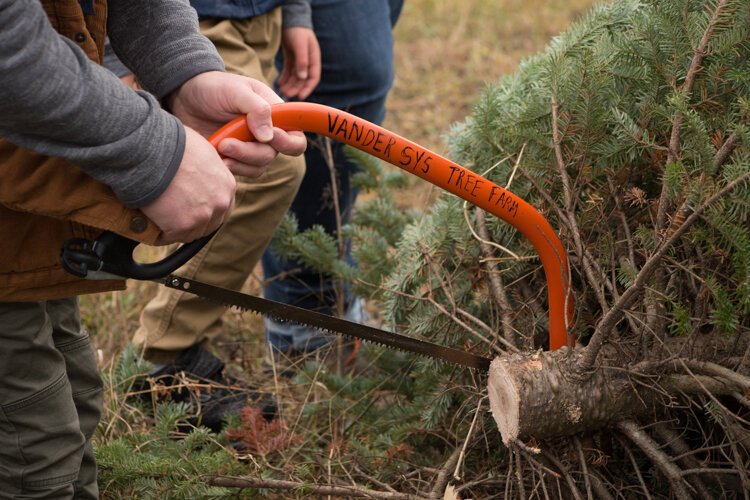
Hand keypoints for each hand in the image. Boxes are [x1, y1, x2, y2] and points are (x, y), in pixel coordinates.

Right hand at [141, 126, 235, 243]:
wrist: (151, 151)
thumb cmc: (172, 144)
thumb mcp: (202, 151)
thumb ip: (208, 169)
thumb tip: (199, 173)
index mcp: (227, 185)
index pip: (223, 207)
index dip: (209, 210)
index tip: (196, 209)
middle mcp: (219, 203)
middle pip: (210, 224)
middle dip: (195, 222)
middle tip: (177, 216)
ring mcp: (201, 217)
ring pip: (191, 233)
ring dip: (177, 228)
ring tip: (161, 217)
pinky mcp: (181, 227)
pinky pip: (169, 237)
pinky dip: (160, 232)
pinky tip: (152, 222)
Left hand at [167, 71, 305, 177]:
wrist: (185, 96)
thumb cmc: (213, 87)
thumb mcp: (235, 90)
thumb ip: (256, 109)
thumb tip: (269, 136)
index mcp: (274, 115)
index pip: (296, 138)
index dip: (288, 143)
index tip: (269, 137)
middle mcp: (267, 134)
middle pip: (272, 155)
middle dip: (250, 152)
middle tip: (226, 144)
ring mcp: (250, 147)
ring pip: (257, 167)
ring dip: (239, 162)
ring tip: (219, 149)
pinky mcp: (234, 158)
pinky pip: (241, 172)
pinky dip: (230, 168)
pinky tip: (216, 158)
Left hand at [279, 27, 320, 100]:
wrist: (291, 20)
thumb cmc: (298, 31)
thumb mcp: (300, 45)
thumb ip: (302, 61)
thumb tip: (303, 77)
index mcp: (314, 60)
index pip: (313, 78)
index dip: (307, 88)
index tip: (300, 97)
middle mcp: (308, 63)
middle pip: (303, 80)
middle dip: (295, 88)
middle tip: (285, 95)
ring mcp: (300, 61)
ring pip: (295, 78)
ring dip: (289, 85)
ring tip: (281, 91)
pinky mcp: (291, 59)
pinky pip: (289, 72)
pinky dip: (284, 78)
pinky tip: (279, 83)